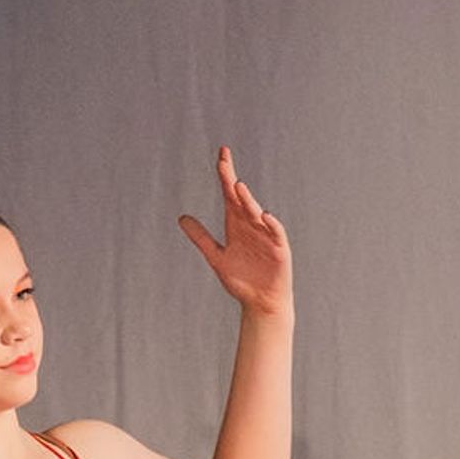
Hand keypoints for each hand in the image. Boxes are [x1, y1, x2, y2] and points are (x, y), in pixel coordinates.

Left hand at [178, 146, 291, 320]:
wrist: (261, 302)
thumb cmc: (242, 279)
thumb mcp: (216, 257)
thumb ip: (201, 238)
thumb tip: (181, 218)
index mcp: (236, 224)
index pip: (230, 194)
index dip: (225, 175)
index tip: (221, 156)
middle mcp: (251, 225)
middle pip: (241, 198)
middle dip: (232, 181)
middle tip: (223, 162)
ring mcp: (266, 236)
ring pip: (255, 213)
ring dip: (248, 201)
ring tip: (238, 187)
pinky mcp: (278, 249)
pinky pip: (275, 233)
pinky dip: (271, 225)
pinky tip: (263, 216)